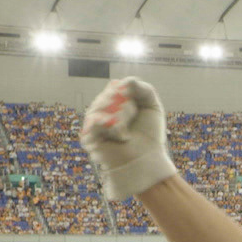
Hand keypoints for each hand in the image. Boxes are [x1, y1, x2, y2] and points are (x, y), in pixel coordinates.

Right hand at [79, 77, 178, 199]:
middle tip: (133, 117)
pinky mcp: (89, 136)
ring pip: (101, 106)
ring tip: (126, 130)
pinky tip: (117, 130)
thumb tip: (125, 80)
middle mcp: (103, 111)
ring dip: (119, 116)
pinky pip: (94, 121)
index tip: (136, 103)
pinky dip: (107, 124)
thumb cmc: (150, 136)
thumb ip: (144, 89)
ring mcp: (95, 123)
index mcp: (116, 103)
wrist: (145, 161)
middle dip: (125, 105)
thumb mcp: (152, 107)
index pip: (116, 87)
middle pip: (109, 96)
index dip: (126, 91)